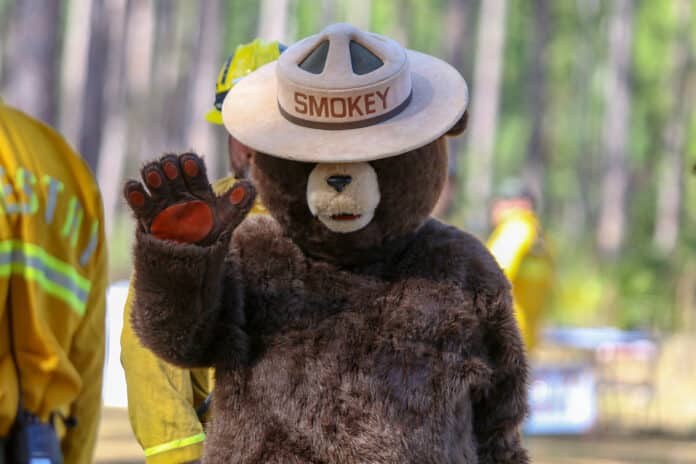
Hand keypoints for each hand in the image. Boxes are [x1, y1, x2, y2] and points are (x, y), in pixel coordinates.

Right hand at [123, 152, 255, 244]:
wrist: (192, 264)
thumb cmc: (211, 237)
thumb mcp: (226, 220)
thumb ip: (237, 204)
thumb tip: (249, 186)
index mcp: (198, 187)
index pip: (193, 166)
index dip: (191, 164)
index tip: (191, 166)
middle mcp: (179, 190)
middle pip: (170, 167)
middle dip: (170, 165)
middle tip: (171, 168)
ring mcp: (162, 201)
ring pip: (152, 178)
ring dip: (152, 174)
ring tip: (154, 177)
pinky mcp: (148, 216)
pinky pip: (138, 201)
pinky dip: (134, 193)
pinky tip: (134, 187)